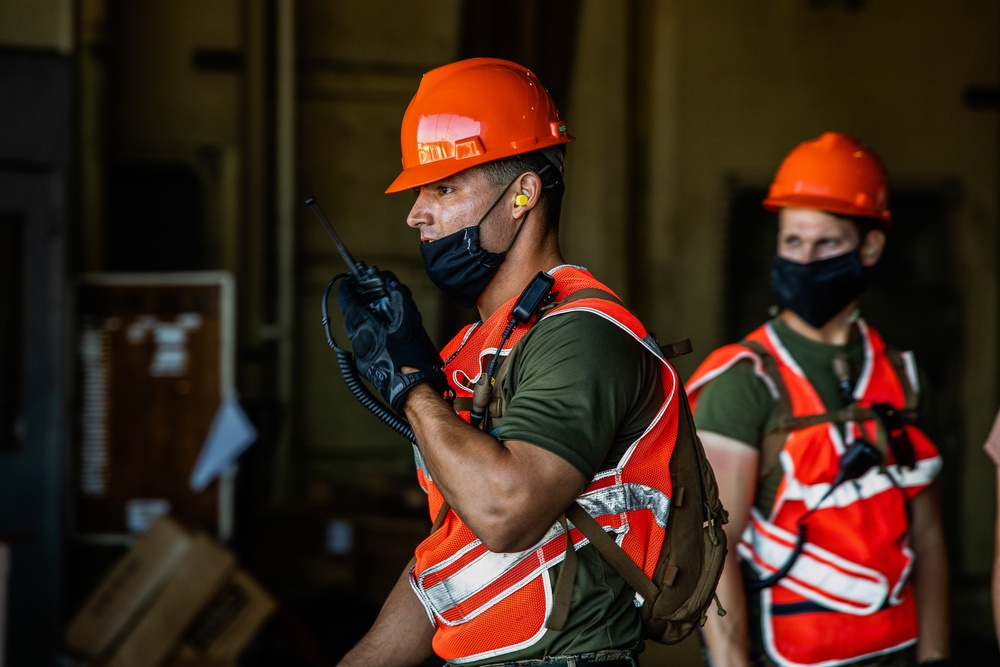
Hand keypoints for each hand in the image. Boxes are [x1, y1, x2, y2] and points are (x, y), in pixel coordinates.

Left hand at [337, 271, 447, 412]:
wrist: (413, 389)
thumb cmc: (412, 359)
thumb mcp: (409, 322)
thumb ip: (400, 299)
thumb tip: (393, 284)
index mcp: (367, 328)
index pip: (348, 302)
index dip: (347, 289)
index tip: (349, 282)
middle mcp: (359, 341)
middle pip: (352, 316)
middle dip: (358, 304)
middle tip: (369, 296)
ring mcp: (360, 355)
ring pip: (357, 332)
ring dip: (365, 321)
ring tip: (381, 317)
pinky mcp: (365, 366)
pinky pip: (363, 345)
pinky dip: (370, 337)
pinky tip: (385, 338)